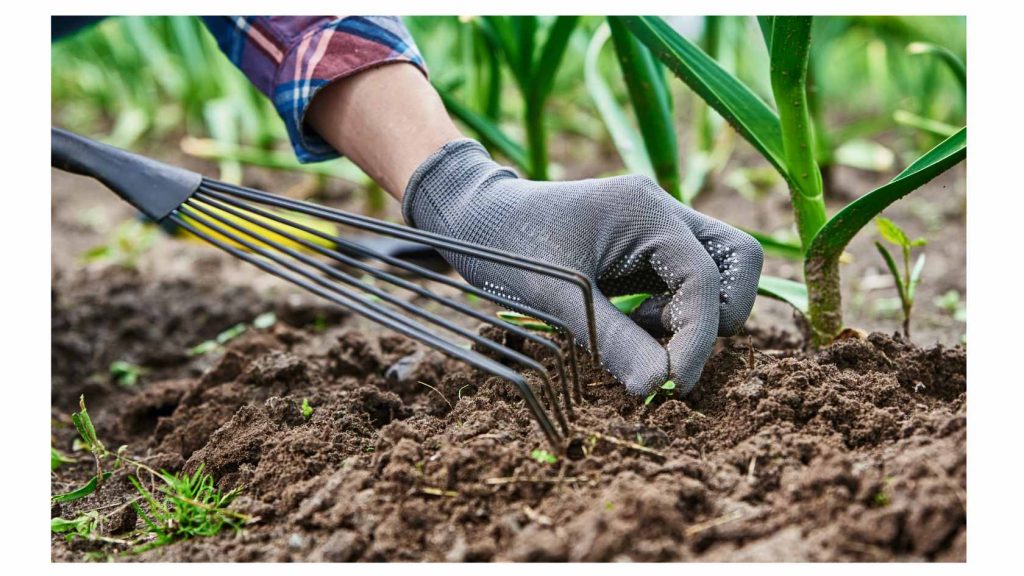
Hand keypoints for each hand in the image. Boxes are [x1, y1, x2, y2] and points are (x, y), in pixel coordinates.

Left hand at [402, 139, 762, 394]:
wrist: (474, 216)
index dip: (697, 338)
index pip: (704, 280)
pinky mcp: (644, 245)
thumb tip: (660, 387)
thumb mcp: (559, 298)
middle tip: (674, 350)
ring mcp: (656, 225)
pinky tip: (632, 325)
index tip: (672, 384)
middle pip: (738, 258)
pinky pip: (685, 279)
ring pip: (717, 269)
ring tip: (642, 337)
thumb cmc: (508, 246)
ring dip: (696, 313)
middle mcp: (661, 211)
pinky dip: (674, 310)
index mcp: (645, 211)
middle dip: (720, 313)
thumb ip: (614, 340)